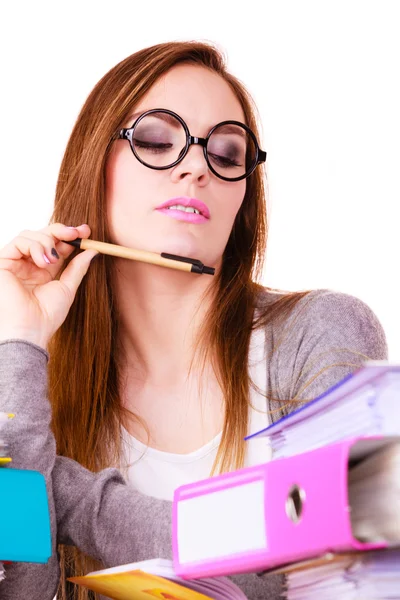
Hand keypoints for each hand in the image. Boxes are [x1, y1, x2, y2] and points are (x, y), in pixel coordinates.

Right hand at [0, 223, 97, 349]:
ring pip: (31, 235)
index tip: (86, 231)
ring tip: (54, 260)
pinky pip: (19, 241)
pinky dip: (35, 246)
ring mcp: (15, 262)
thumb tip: (93, 251)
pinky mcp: (3, 261)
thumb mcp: (67, 287)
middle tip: (77, 233)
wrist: (30, 328)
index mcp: (43, 270)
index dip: (70, 236)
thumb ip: (78, 267)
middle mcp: (28, 264)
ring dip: (47, 242)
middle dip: (61, 231)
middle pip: (42, 235)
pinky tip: (43, 262)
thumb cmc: (47, 315)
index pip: (56, 245)